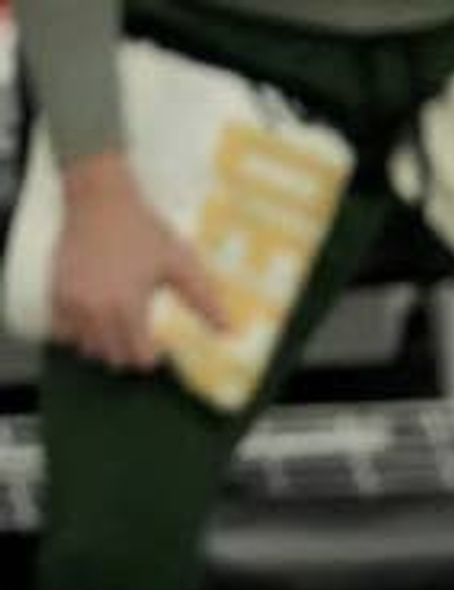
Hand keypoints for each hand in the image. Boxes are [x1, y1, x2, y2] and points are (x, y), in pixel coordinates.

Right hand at [49, 153, 230, 371]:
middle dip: (129, 352)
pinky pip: (61, 331)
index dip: (152, 355)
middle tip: (140, 336)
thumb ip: (204, 300)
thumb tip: (229, 331)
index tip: (158, 344)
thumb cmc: (143, 230)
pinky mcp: (56, 291)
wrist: (99, 200)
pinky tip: (93, 318)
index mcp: (128, 306)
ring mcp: (72, 301)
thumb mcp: (180, 263)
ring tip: (118, 326)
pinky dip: (76, 332)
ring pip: (86, 347)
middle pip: (113, 357)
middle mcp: (96, 309)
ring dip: (103, 344)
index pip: (138, 357)